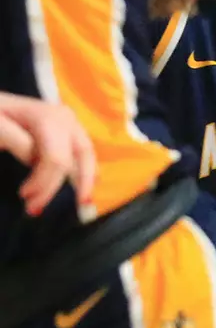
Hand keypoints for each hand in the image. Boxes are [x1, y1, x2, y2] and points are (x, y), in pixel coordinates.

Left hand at [0, 92, 95, 215]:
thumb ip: (16, 141)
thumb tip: (35, 160)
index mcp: (48, 117)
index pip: (56, 157)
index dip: (42, 181)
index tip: (22, 196)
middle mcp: (65, 118)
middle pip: (77, 157)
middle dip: (57, 185)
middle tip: (34, 210)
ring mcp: (69, 122)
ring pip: (86, 154)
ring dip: (82, 181)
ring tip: (80, 201)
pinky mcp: (68, 128)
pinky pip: (84, 151)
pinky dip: (87, 169)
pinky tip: (87, 182)